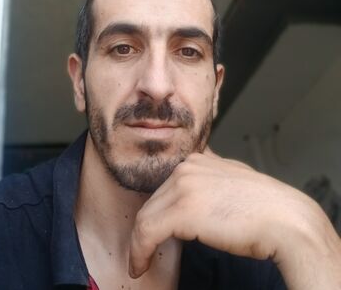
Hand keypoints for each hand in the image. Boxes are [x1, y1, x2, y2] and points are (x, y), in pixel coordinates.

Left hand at [128, 148, 340, 288]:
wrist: (286, 220)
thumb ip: (212, 178)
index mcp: (198, 160)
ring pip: (146, 217)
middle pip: (153, 201)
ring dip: (139, 243)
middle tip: (144, 250)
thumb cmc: (265, 207)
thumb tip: (198, 191)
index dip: (157, 210)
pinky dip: (139, 251)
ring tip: (140, 261)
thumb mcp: (234, 179)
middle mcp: (188, 167)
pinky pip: (147, 232)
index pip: (165, 186)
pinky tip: (140, 265)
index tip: (153, 231)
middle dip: (147, 228)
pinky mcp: (182, 210)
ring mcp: (184, 185)